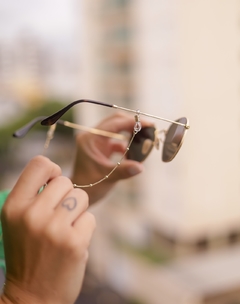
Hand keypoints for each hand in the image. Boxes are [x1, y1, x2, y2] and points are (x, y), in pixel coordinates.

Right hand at [0, 156, 95, 303]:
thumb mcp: (17, 221)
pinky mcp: (75, 242)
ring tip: (64, 229)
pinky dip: (85, 228)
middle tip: (58, 216)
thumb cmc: (28, 251)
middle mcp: (32, 214)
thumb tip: (57, 173)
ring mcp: (54, 229)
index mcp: (14, 206)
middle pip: (65, 181)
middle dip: (66, 196)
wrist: (32, 297)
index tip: (52, 183)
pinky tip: (72, 242)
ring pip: (81, 196)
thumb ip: (33, 195)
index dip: (51, 170)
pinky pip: (90, 217)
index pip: (39, 164)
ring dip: (77, 211)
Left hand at [71, 112, 152, 203]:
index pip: (114, 124)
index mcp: (90, 138)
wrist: (79, 193)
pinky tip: (134, 153)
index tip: (148, 124)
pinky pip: (117, 140)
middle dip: (133, 124)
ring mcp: (96, 140)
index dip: (132, 122)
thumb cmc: (89, 186)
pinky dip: (127, 144)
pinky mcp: (101, 147)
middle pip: (116, 121)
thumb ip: (124, 170)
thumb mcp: (107, 178)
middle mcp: (92, 136)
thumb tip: (141, 166)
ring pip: (117, 129)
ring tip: (144, 139)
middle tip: (149, 130)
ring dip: (131, 133)